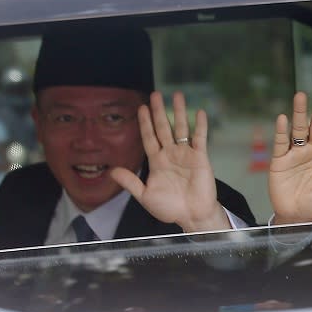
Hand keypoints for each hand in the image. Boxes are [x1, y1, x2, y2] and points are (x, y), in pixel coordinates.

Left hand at [111, 91, 231, 232]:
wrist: (192, 216)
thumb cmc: (170, 209)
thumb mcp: (145, 196)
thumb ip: (130, 182)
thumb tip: (111, 171)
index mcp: (157, 162)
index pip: (149, 138)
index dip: (145, 123)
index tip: (141, 107)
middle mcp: (171, 154)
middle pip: (163, 128)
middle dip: (159, 111)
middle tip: (155, 94)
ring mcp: (186, 155)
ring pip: (181, 129)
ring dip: (179, 112)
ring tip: (176, 95)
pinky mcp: (200, 158)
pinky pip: (200, 138)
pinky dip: (200, 126)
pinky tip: (199, 113)